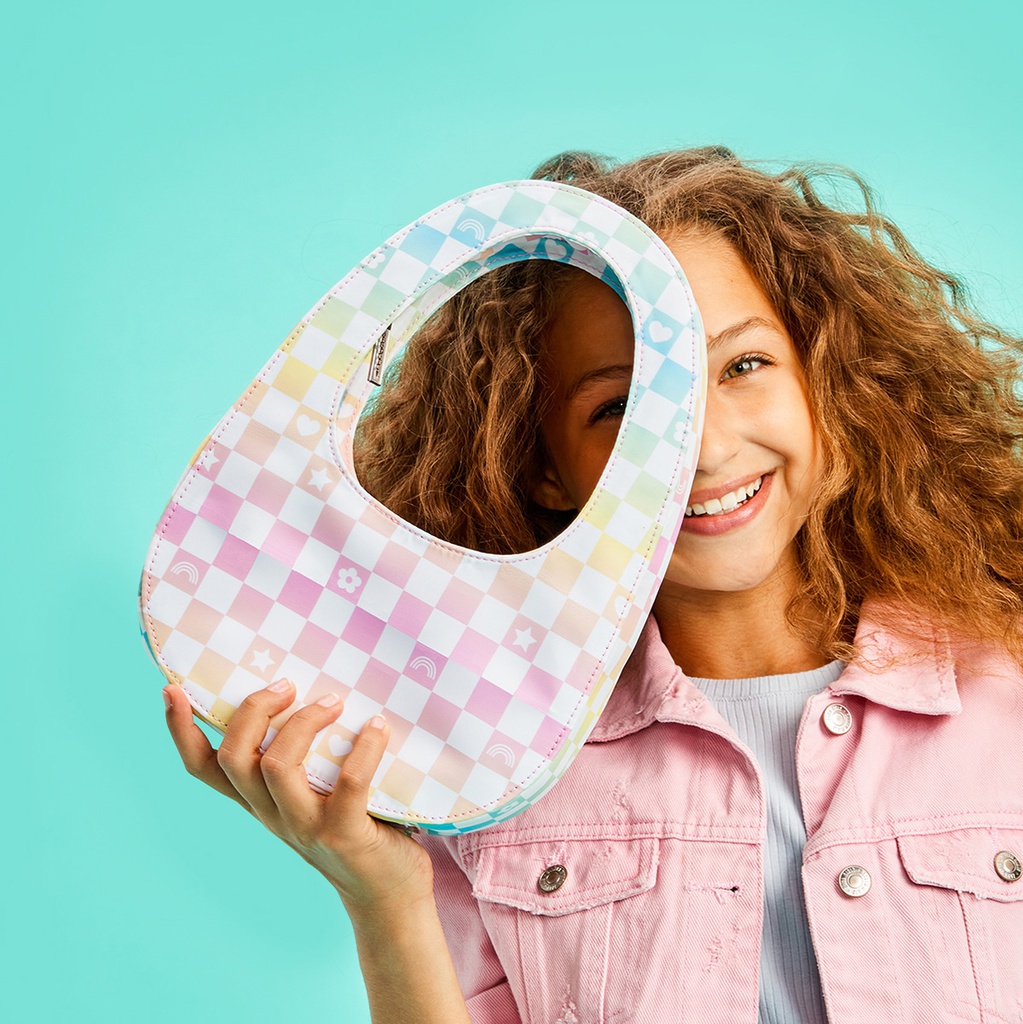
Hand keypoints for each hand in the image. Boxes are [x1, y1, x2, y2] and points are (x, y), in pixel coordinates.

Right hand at [163, 681, 434, 914]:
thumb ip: (307, 756)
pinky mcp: (342, 835)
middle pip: (234, 758)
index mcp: (258, 801)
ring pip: (277, 767)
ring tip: (334, 702)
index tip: (172, 689)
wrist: (385, 894)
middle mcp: (271, 815)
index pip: (203, 768)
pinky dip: (364, 749)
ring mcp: (304, 827)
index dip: (181, 731)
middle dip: (253, 711)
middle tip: (287, 686)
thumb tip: (318, 686)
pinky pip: (348, 783)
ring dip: (305, 723)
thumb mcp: (315, 792)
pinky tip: (378, 728)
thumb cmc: (355, 827)